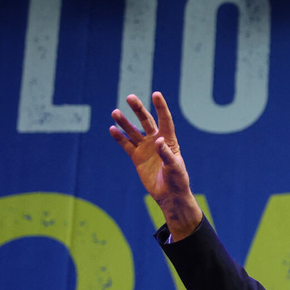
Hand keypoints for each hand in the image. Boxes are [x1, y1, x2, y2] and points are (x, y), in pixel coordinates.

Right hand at [109, 92, 202, 239]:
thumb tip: (158, 140)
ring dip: (125, 122)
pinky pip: (126, 145)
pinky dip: (119, 137)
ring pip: (133, 131)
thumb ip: (166, 154)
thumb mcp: (175, 167)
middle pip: (146, 121)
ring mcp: (146, 148)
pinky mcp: (137, 157)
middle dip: (139, 109)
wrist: (169, 195)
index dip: (160, 107)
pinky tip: (112, 129)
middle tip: (130, 97)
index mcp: (170, 140)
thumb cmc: (178, 180)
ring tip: (115, 112)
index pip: (165, 120)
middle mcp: (157, 140)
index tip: (156, 94)